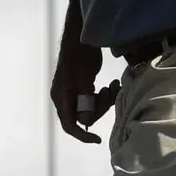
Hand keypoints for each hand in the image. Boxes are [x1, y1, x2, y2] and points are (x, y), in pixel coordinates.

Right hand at [51, 0, 119, 143]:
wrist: (80, 36)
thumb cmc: (80, 56)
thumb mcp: (83, 79)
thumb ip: (84, 101)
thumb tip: (86, 122)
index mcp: (61, 98)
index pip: (70, 125)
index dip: (83, 136)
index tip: (98, 139)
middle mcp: (64, 98)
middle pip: (83, 116)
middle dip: (99, 108)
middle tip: (110, 93)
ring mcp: (72, 92)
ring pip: (90, 108)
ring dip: (104, 101)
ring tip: (113, 86)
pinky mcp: (81, 86)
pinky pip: (93, 99)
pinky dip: (103, 95)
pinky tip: (112, 85)